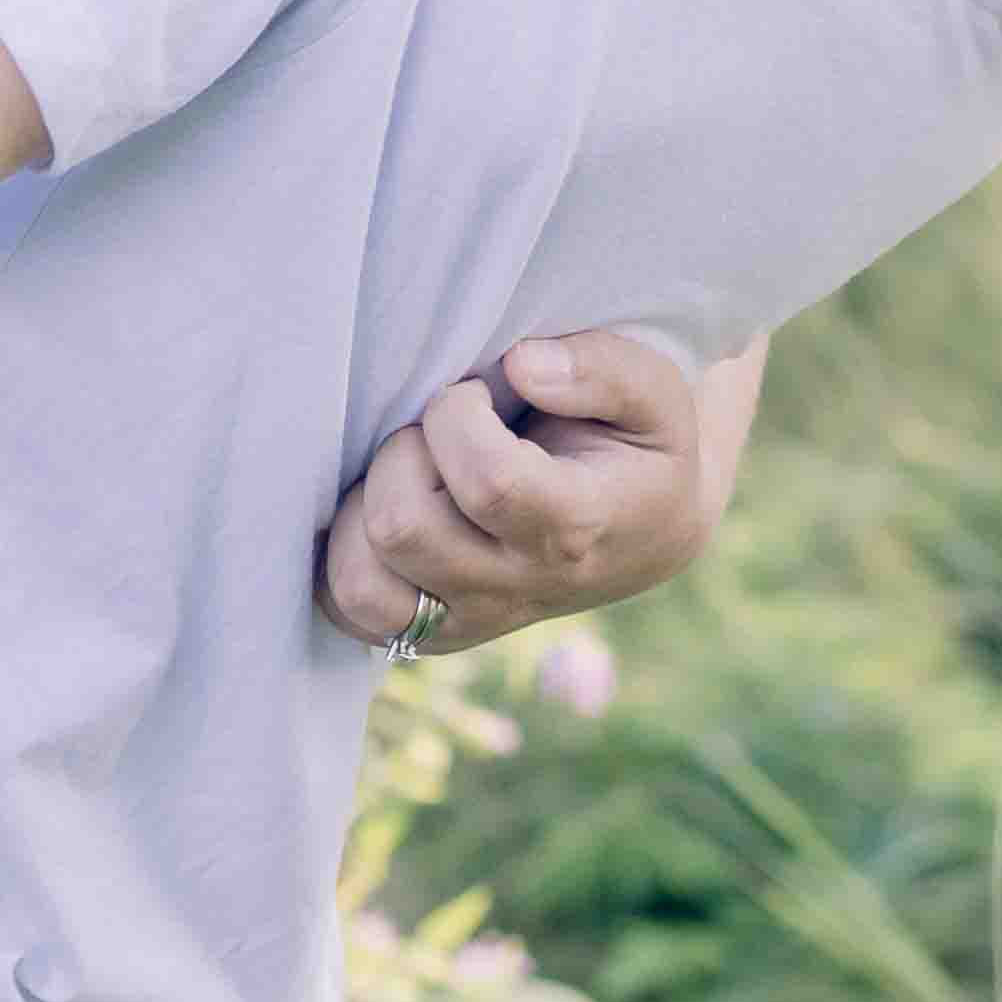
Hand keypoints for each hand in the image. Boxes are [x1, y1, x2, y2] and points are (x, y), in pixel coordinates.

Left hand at [317, 329, 762, 652]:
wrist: (646, 530)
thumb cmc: (638, 445)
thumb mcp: (655, 395)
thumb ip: (601, 370)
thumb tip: (521, 366)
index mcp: (576, 526)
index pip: (488, 483)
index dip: (458, 417)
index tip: (474, 392)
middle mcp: (516, 586)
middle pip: (404, 528)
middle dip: (402, 453)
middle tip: (435, 431)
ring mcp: (469, 618)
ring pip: (361, 584)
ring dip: (364, 509)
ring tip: (410, 476)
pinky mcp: (431, 636)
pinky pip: (350, 611)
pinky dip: (345, 557)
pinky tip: (384, 509)